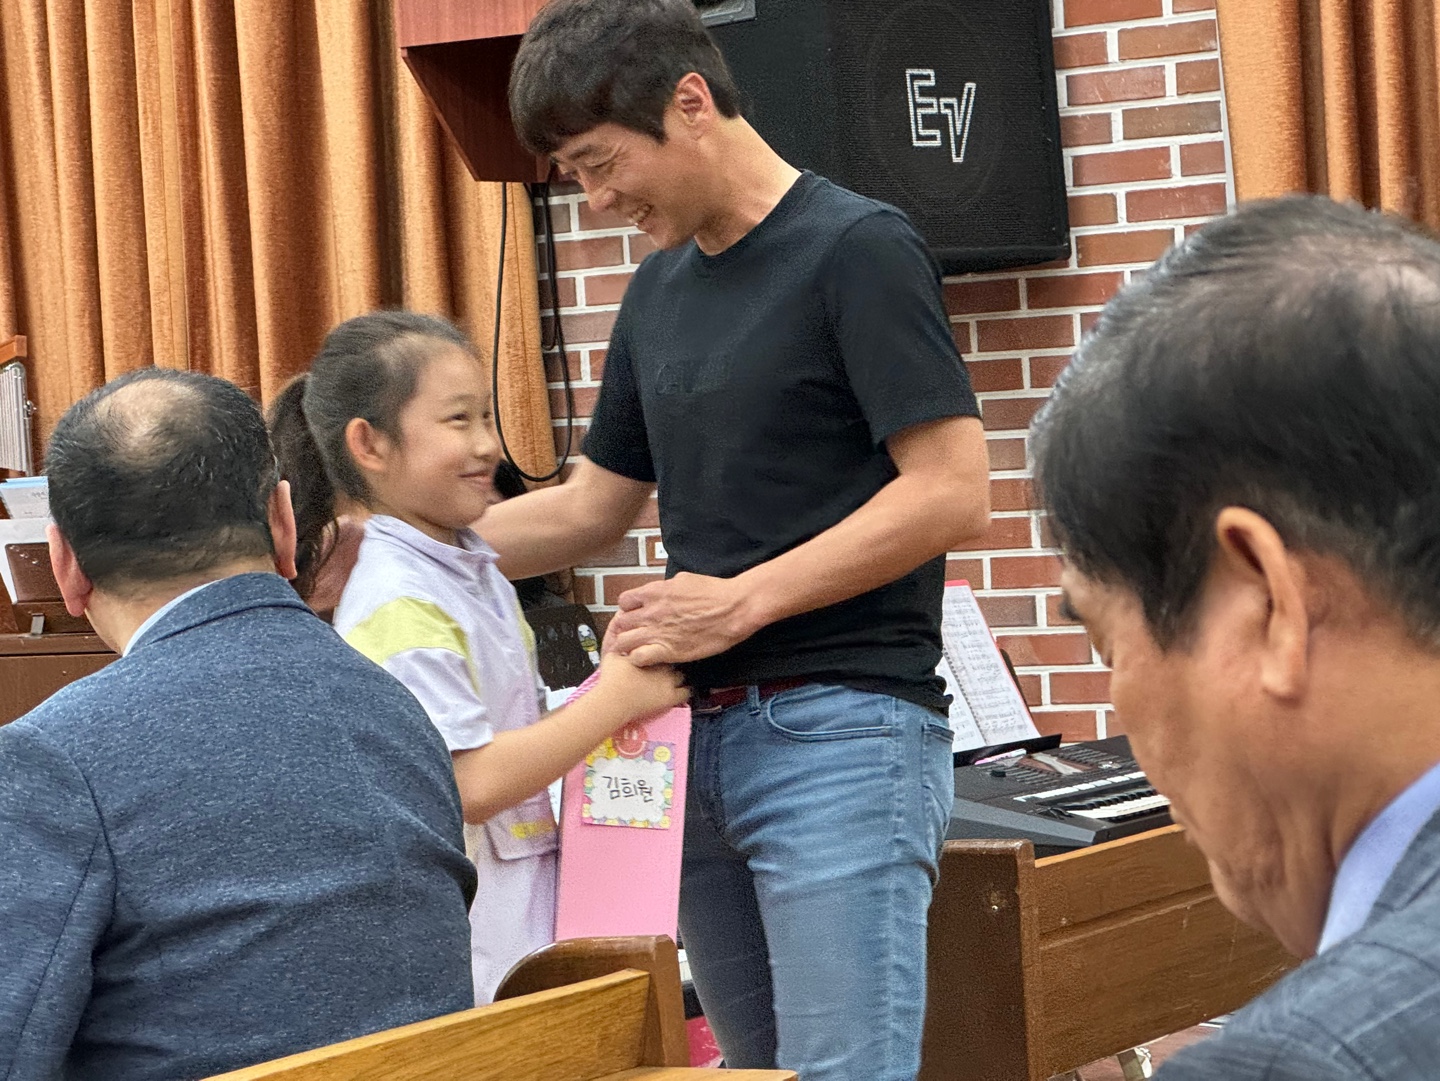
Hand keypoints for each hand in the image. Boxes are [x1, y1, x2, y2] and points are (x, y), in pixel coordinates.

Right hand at [588, 652, 688, 724]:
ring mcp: (668, 681)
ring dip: (678, 677)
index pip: (664, 649)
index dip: (662, 652)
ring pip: (682, 676)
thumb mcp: (612, 656)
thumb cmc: (610, 679)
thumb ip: (620, 648)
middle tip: (665, 670)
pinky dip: (685, 692)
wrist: (614, 699)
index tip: (658, 657)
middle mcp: (662, 665)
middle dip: (672, 663)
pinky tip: (680, 693)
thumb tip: (620, 644)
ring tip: (672, 682)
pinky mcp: (670, 697)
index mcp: (650, 654)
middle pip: (675, 660)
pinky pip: (686, 693)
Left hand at [607, 572, 760, 665]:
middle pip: (620, 624)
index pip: (624, 602)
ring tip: (638, 649)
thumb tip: (661, 591)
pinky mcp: (668, 650)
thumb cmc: (715, 592)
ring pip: (623, 642)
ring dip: (628, 646)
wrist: (733, 608)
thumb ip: (665, 588)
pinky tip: (649, 659)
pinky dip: (639, 659)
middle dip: (625, 630)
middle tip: (634, 636)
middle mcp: (651, 612)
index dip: (628, 611)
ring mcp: (657, 632)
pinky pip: (638, 658)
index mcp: (654, 592)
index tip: (636, 617)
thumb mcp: (683, 580)